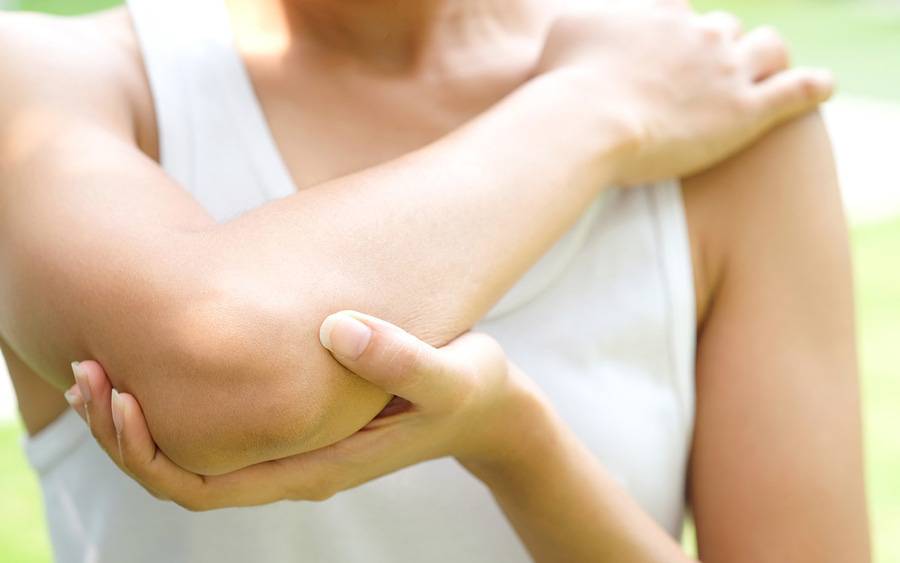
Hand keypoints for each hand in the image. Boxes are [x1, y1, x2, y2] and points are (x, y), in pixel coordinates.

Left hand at [64, 311, 544, 509]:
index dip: (149, 453)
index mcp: (315, 467)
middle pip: (180, 476)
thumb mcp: (452, 374)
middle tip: (88, 371)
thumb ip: (402, 356)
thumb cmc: (473, 391)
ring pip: (191, 454)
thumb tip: (334, 328)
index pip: (204, 487)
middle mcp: (292, 465)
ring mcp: (291, 446)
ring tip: (102, 365)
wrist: (490, 407)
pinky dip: (175, 402)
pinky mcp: (295, 420)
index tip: (120, 396)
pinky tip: (162, 359)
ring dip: (139, 419)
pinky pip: (216, 427)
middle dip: (123, 435)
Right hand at [536, 0, 833, 184]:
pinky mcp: (745, 111)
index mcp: (661, 17)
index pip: (680, 15)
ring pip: (767, 48)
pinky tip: (823, 86)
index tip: (665, 56)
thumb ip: (585, 21)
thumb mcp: (565, 32)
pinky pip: (797, 89)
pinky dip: (814, 85)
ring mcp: (726, 71)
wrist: (584, 122)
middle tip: (703, 79)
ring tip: (763, 74)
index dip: (675, 36)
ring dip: (764, 59)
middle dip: (716, 51)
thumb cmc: (563, 84)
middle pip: (723, 30)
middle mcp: (699, 34)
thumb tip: (589, 25)